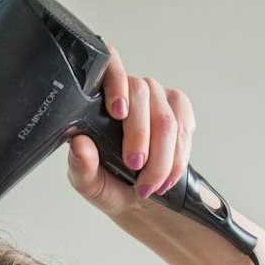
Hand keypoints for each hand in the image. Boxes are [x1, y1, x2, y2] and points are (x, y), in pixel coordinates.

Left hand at [66, 45, 196, 219]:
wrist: (140, 197)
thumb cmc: (111, 183)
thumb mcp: (90, 184)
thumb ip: (81, 167)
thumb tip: (80, 146)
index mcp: (101, 99)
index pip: (108, 67)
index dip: (115, 82)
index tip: (117, 112)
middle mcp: (131, 90)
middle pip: (141, 96)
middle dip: (141, 137)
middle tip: (136, 168)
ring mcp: (158, 97)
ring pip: (166, 118)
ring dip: (162, 157)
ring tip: (152, 184)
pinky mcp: (180, 109)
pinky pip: (185, 126)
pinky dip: (178, 157)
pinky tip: (169, 174)